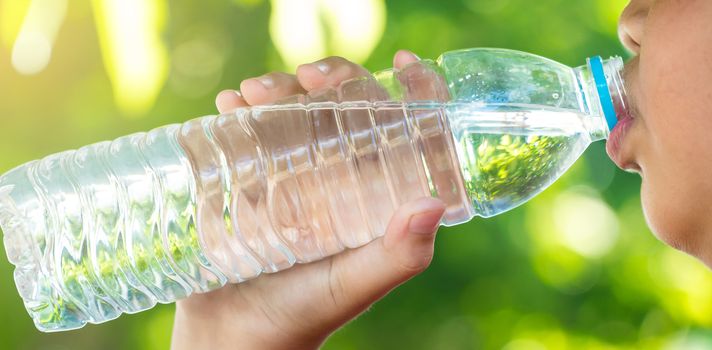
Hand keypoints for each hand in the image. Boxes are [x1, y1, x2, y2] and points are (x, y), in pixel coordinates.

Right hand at [171, 50, 445, 349]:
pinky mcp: (251, 179)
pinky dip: (239, 110)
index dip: (415, 91)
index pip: (406, 130)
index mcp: (375, 195)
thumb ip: (398, 256)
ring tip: (253, 93)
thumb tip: (431, 203)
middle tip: (305, 78)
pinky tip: (228, 104)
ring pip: (297, 111)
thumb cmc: (303, 316)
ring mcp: (293, 176)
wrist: (235, 339)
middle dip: (332, 80)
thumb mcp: (354, 286)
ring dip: (280, 88)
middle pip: (348, 108)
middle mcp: (340, 179)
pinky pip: (250, 132)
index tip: (402, 64)